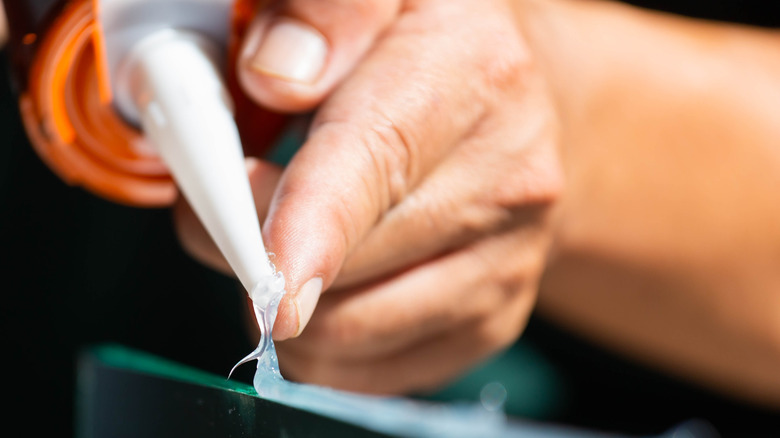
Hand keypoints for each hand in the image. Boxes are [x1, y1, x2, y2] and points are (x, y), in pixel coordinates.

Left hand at [176, 0, 562, 393]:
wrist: (529, 120)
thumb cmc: (436, 52)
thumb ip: (330, 11)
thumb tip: (272, 78)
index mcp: (471, 76)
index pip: (378, 159)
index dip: (312, 224)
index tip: (270, 276)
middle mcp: (510, 180)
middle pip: (348, 262)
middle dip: (253, 245)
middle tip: (235, 199)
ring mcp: (508, 264)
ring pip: (351, 331)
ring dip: (284, 300)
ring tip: (285, 240)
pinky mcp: (490, 322)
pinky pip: (371, 370)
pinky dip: (320, 344)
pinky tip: (328, 283)